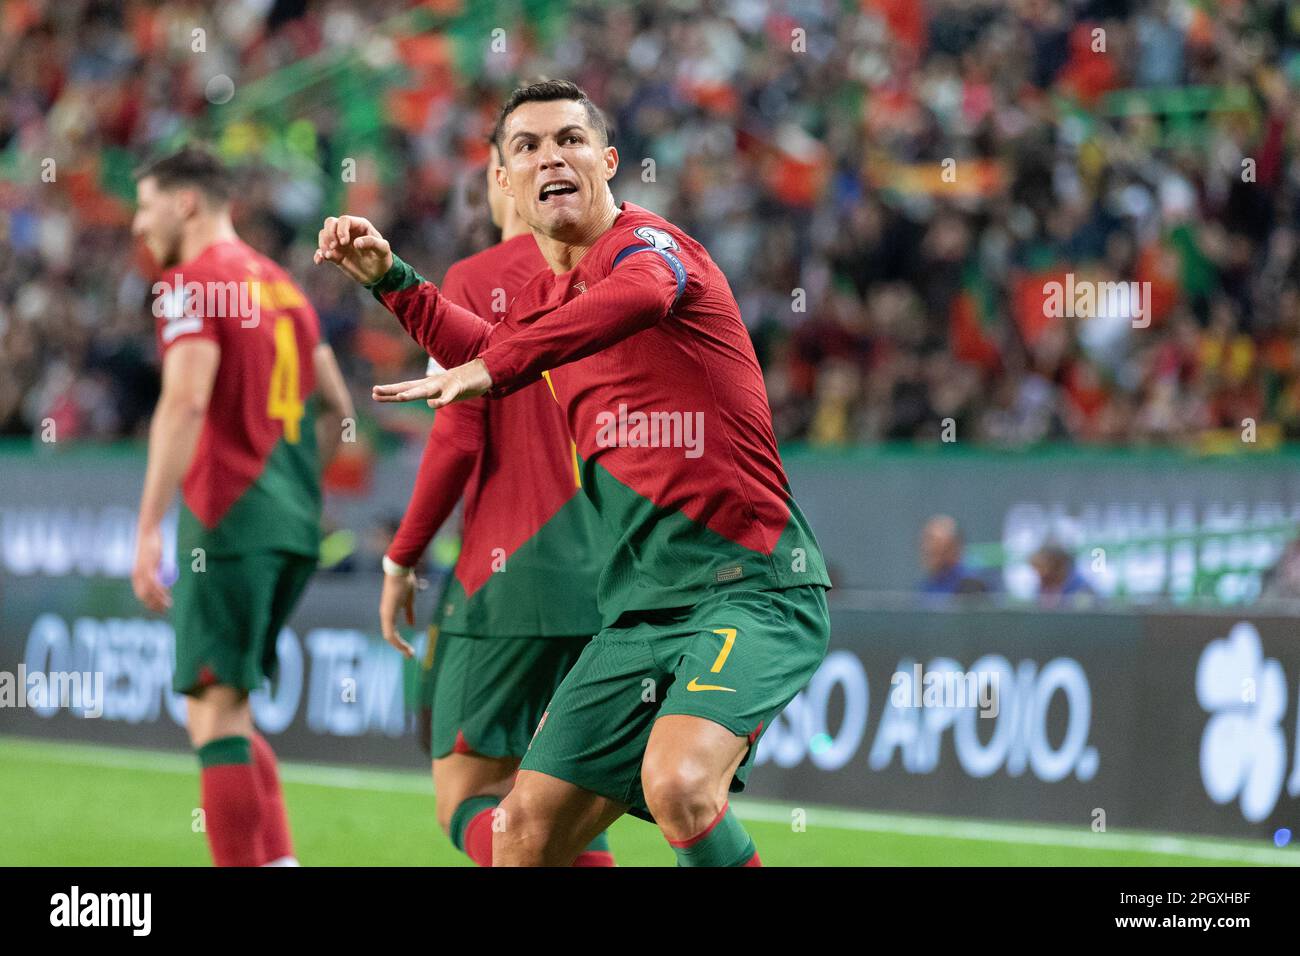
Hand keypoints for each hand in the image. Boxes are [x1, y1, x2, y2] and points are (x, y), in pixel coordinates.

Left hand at [132, 526, 170, 612]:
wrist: (148, 532)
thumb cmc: (152, 544)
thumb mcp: (154, 560)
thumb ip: (156, 570)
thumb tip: (163, 578)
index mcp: (137, 575)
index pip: (141, 594)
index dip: (150, 603)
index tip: (160, 608)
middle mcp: (137, 575)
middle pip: (144, 596)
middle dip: (154, 605)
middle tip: (165, 610)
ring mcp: (142, 571)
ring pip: (150, 592)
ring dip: (160, 600)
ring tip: (169, 604)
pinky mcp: (149, 567)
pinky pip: (155, 582)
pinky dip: (161, 590)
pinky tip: (167, 594)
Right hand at [313, 215, 393, 284]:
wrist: (379, 274)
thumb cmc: (382, 258)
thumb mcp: (383, 250)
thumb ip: (372, 243)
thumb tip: (356, 243)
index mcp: (359, 225)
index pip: (344, 220)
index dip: (341, 229)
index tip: (344, 242)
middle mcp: (347, 231)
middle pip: (330, 223)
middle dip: (329, 234)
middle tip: (334, 246)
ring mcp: (340, 242)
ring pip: (323, 235)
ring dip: (323, 244)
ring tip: (330, 255)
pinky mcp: (335, 254)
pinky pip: (322, 251)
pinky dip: (318, 255)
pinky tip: (319, 261)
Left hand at [371, 359, 492, 408]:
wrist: (482, 372)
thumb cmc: (462, 384)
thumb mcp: (445, 391)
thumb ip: (437, 396)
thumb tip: (430, 401)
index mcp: (428, 385)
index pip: (406, 388)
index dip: (390, 391)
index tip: (374, 393)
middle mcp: (433, 383)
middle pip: (410, 387)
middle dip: (392, 391)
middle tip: (375, 392)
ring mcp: (445, 384)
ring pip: (426, 390)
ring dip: (412, 393)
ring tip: (400, 397)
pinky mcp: (458, 387)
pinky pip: (449, 395)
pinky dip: (441, 400)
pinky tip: (433, 405)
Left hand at [378, 569, 417, 658]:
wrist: (400, 570)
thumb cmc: (405, 582)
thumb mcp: (409, 601)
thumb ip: (409, 613)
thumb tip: (411, 624)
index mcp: (390, 612)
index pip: (392, 631)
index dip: (400, 641)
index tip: (409, 648)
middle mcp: (386, 615)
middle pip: (390, 636)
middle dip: (400, 647)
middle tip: (410, 655)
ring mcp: (386, 614)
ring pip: (389, 636)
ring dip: (399, 646)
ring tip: (409, 653)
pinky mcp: (388, 613)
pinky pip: (389, 632)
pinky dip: (396, 641)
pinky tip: (403, 646)